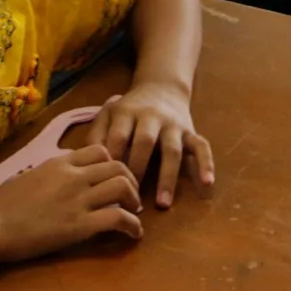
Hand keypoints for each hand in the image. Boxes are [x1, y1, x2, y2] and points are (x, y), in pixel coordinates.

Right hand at [0, 147, 143, 260]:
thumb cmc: (2, 204)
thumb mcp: (28, 175)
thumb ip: (50, 172)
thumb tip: (60, 174)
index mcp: (60, 163)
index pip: (100, 151)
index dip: (113, 164)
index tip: (113, 179)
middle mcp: (74, 176)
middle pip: (118, 167)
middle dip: (130, 181)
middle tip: (130, 197)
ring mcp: (79, 200)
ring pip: (123, 187)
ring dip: (134, 200)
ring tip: (133, 213)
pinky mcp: (81, 225)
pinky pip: (118, 219)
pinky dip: (133, 226)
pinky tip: (134, 234)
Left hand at [88, 81, 214, 206]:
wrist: (162, 86)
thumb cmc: (129, 108)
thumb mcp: (109, 114)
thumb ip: (95, 135)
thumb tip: (83, 165)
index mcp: (127, 112)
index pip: (118, 137)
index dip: (112, 160)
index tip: (105, 186)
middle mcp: (151, 116)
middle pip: (145, 142)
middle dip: (138, 170)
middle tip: (130, 200)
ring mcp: (173, 124)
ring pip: (172, 150)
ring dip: (167, 177)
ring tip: (162, 204)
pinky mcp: (190, 131)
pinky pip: (201, 147)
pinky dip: (206, 164)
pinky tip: (207, 183)